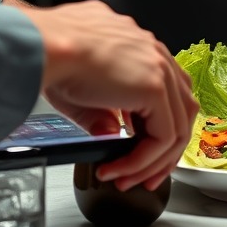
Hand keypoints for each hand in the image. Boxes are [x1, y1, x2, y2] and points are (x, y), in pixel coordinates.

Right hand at [15, 0, 197, 190]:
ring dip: (153, 161)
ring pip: (177, 126)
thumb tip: (110, 133)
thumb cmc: (53, 56)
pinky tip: (118, 171)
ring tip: (127, 180)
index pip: (168, 92)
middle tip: (143, 177)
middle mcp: (155, 53)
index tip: (138, 154)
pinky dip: (142, 161)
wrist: (46, 47)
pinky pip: (163, 137)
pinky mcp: (155, 88)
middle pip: (181, 109)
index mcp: (140, 47)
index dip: (157, 127)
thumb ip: (103, 111)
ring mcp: (160, 69)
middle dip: (164, 150)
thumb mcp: (81, 88)